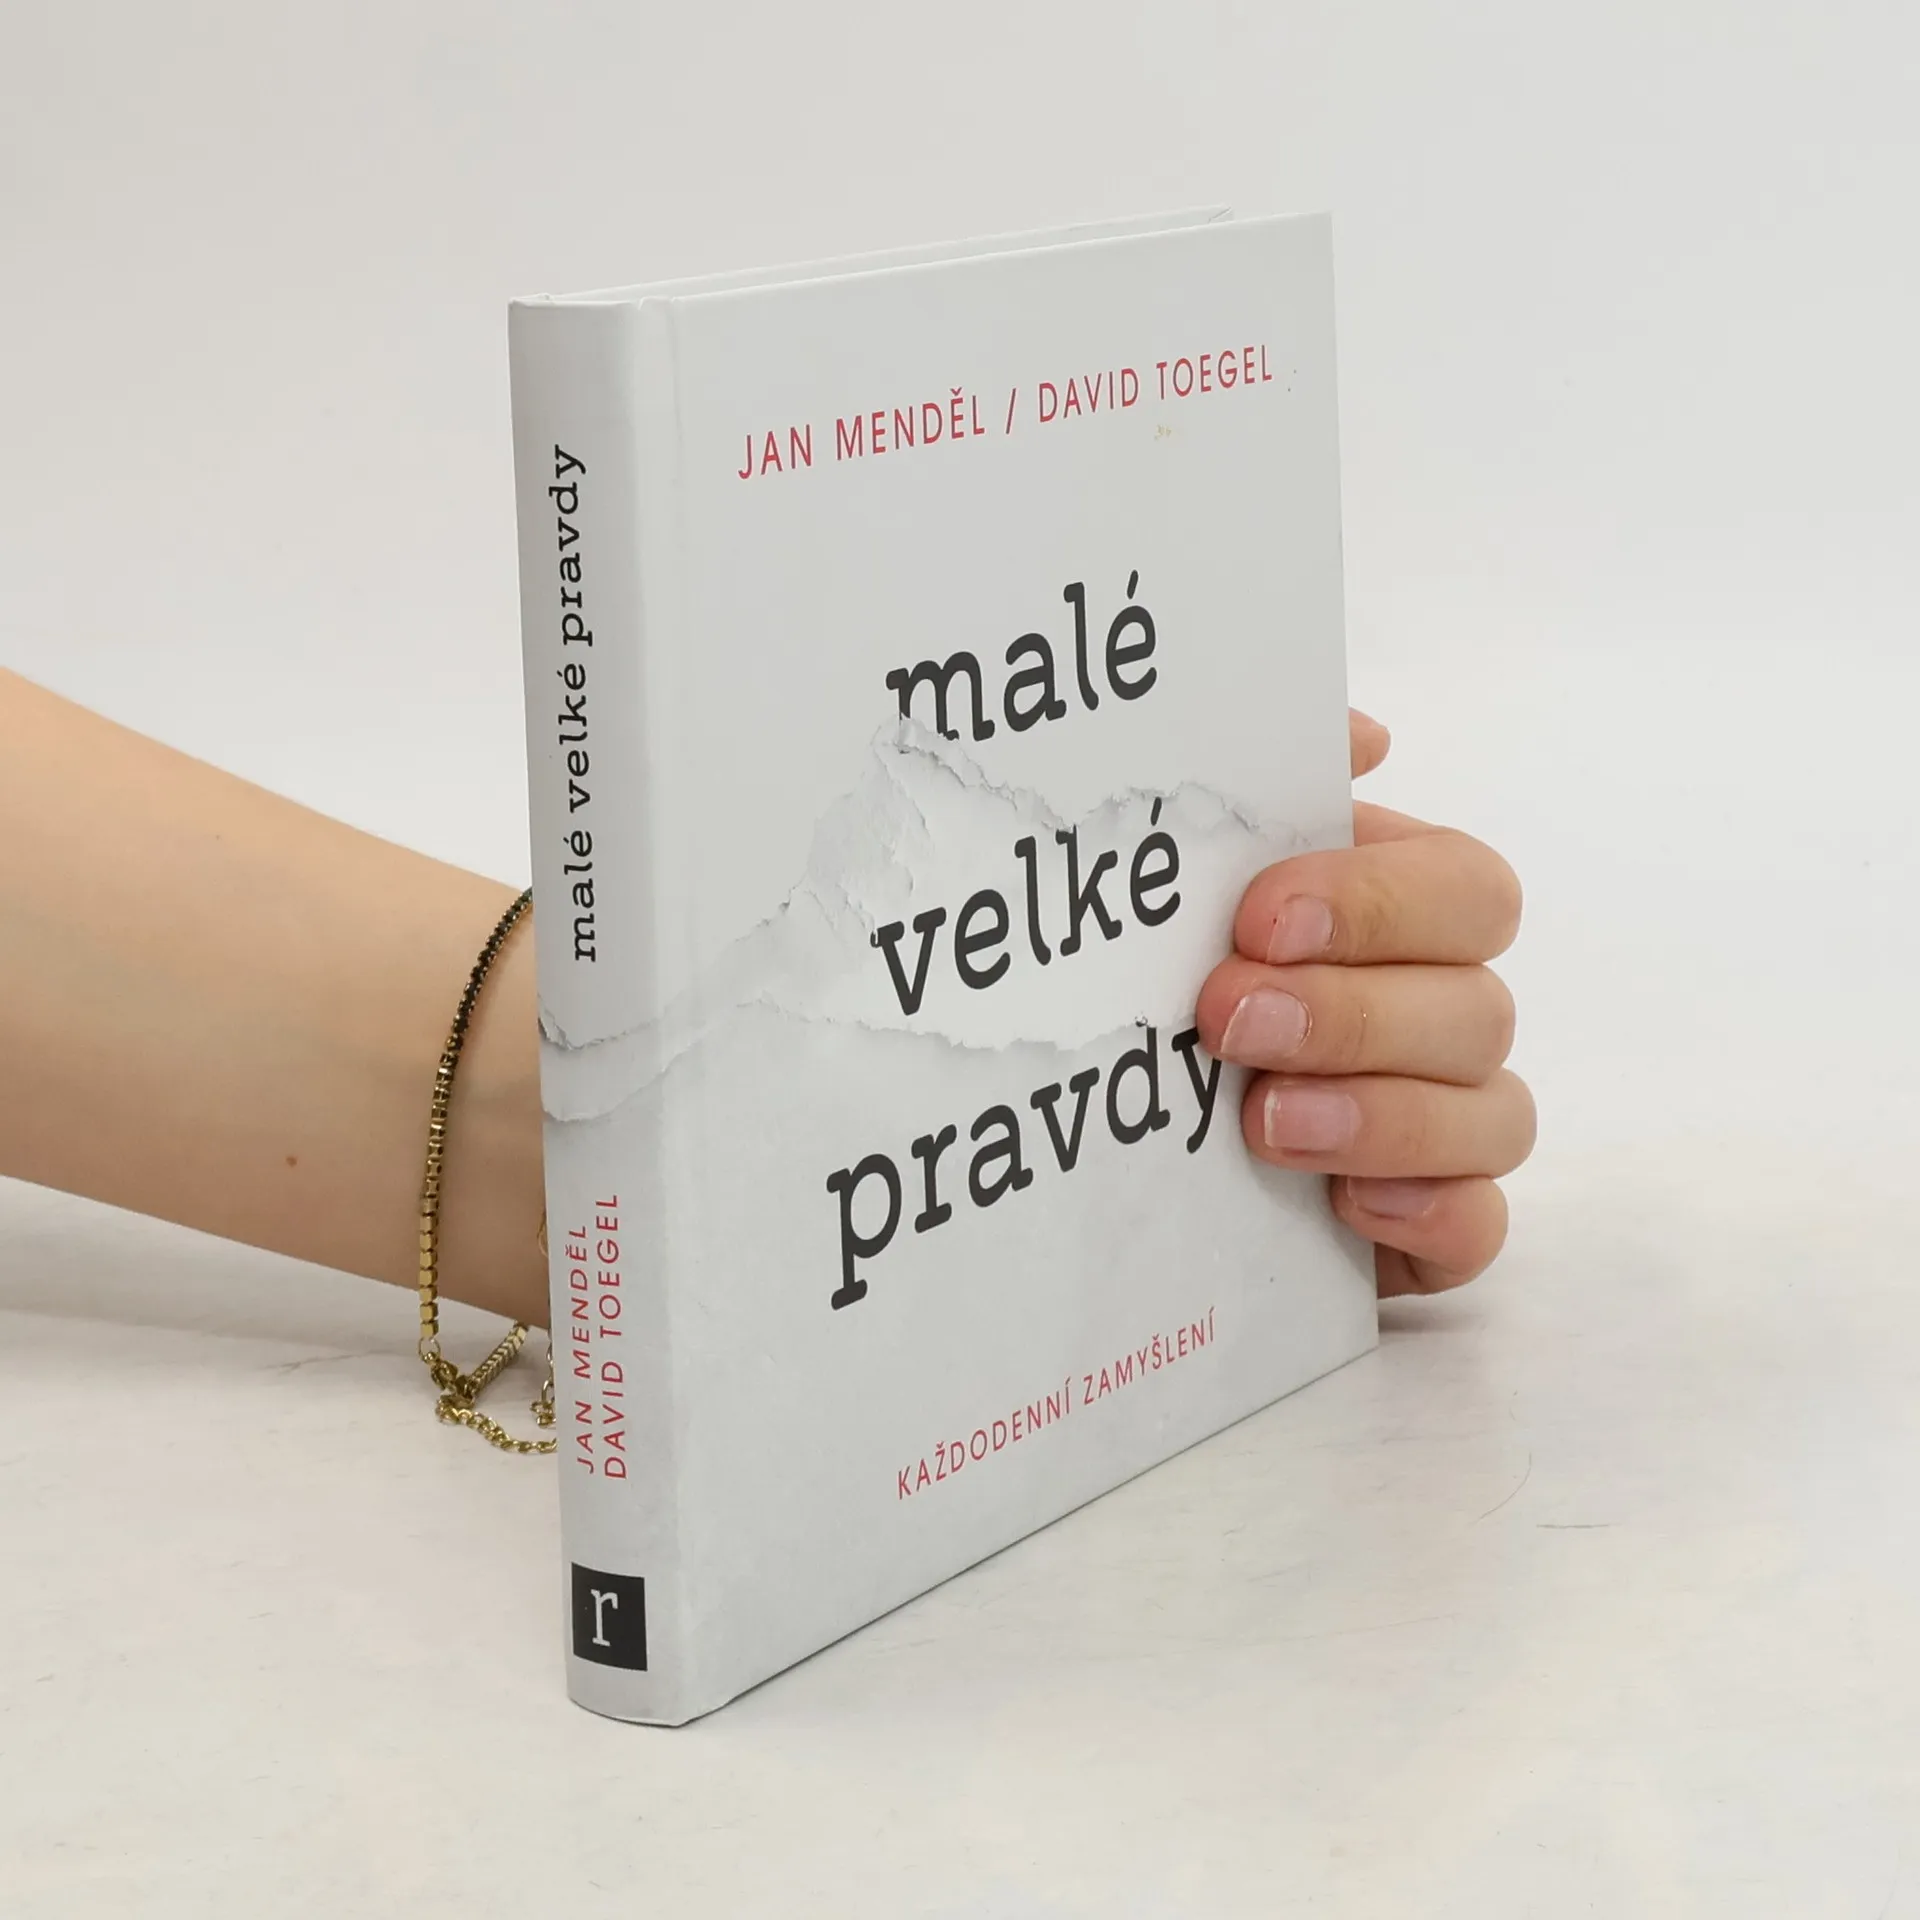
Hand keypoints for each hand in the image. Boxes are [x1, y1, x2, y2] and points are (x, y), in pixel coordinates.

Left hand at [1194, 711, 1533, 1295]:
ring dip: (1381, 1115)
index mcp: (1404, 916)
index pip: (1464, 888)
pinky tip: (1347, 1205)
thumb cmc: (1176, 978)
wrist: (1113, 1135)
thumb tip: (1365, 738)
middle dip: (1353, 1014)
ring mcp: (1448, 1125)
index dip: (1379, 901)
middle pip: (1475, 1004)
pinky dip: (1428, 1213)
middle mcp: (1442, 1013)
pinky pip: (1478, 1226)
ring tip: (1263, 1122)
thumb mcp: (1196, 879)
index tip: (1258, 919)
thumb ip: (1276, 788)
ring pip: (1492, 1114)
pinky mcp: (1430, 1224)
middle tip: (1228, 1021)